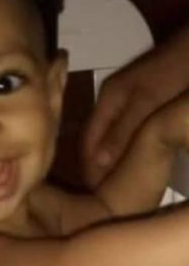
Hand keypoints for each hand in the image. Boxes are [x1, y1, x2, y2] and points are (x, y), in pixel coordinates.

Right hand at [82, 25, 188, 186]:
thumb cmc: (179, 68)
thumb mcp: (149, 100)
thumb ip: (123, 129)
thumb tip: (96, 162)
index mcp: (108, 98)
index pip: (86, 140)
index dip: (87, 167)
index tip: (93, 195)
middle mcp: (113, 100)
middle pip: (96, 140)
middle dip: (98, 166)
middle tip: (105, 196)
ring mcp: (130, 101)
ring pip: (113, 137)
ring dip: (113, 160)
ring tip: (118, 187)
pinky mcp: (147, 102)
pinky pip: (129, 132)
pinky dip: (129, 149)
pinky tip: (137, 162)